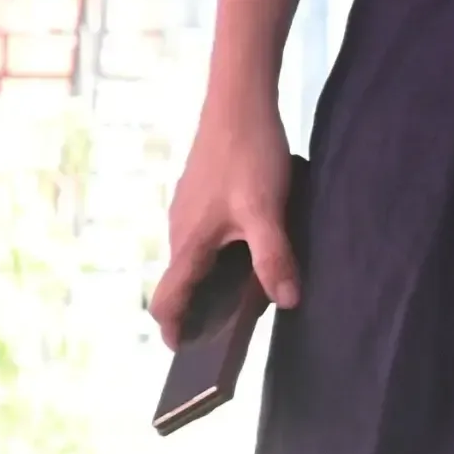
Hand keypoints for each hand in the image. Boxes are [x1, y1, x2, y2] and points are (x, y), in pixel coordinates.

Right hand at [151, 97, 300, 347]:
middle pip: (180, 282)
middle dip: (198, 309)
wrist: (239, 100)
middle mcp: (179, 230)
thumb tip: (287, 301)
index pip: (165, 301)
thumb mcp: (268, 210)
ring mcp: (187, 209)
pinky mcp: (200, 192)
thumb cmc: (249, 154)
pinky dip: (220, 252)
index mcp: (188, 243)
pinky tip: (253, 244)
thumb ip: (274, 257)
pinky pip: (204, 235)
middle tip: (229, 328)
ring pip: (194, 256)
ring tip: (248, 290)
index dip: (174, 330)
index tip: (188, 352)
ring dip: (211, 278)